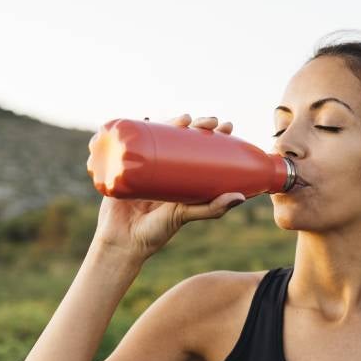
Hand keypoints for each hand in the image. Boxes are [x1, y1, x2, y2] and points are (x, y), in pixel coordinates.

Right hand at [90, 114, 244, 260]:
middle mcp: (163, 168)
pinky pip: (131, 143)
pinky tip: (148, 118)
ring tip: (185, 118)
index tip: (227, 126)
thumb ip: (210, 208)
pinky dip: (137, 128)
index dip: (213, 135)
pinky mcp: (123, 165)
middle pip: (180, 138)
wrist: (120, 242)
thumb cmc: (154, 233)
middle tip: (210, 122)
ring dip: (172, 121)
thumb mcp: (184, 216)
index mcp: (180, 177)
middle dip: (196, 124)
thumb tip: (240, 197)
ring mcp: (143, 165)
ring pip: (159, 136)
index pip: (199, 149)